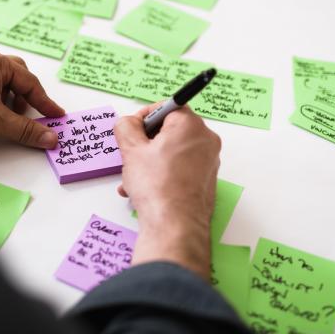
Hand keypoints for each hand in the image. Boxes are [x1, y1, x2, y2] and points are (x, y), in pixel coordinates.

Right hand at [114, 104, 220, 278]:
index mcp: (190, 125)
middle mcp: (205, 140)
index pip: (167, 107)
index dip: (145, 116)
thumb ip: (126, 126)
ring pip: (172, 152)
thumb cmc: (157, 186)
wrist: (175, 226)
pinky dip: (162, 173)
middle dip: (146, 142)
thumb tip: (128, 123)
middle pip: (170, 130)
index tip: (132, 129)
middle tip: (131, 154)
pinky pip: (180, 168)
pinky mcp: (205, 180)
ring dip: (150, 161)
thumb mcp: (131, 149)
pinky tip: (143, 189)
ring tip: (132, 178)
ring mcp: (208, 161)